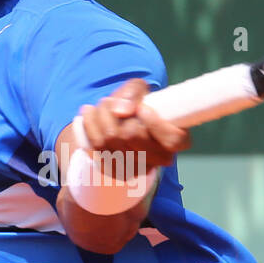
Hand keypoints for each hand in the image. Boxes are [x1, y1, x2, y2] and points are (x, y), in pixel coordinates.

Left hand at [74, 78, 190, 176]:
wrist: (116, 124)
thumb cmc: (134, 105)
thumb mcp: (139, 90)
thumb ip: (134, 92)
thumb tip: (122, 111)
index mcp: (174, 140)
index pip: (172, 140)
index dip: (156, 125)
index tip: (142, 108)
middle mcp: (159, 159)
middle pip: (132, 135)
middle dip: (115, 111)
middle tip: (110, 100)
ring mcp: (138, 168)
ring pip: (111, 140)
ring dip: (100, 116)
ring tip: (100, 105)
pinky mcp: (117, 171)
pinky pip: (97, 148)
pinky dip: (90, 127)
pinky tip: (89, 114)